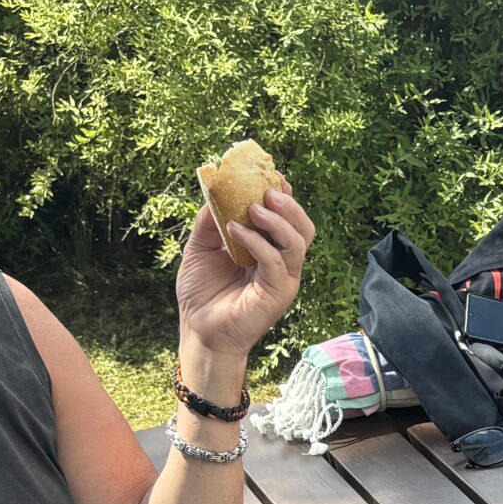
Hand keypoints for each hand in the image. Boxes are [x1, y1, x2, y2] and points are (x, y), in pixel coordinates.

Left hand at [177, 185, 314, 359]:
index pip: (287, 218)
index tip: (269, 173)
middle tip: (267, 189)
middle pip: (303, 227)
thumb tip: (215, 191)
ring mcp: (283, 278)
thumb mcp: (200, 249)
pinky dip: (257, 242)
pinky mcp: (277, 293)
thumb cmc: (202, 293)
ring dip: (279, 220)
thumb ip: (210, 222)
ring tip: (254, 208)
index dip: (283, 195)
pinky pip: (275, 261)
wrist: (199, 331)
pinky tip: (235, 232)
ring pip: (298, 241)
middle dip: (289, 204)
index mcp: (268, 250)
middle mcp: (281, 262)